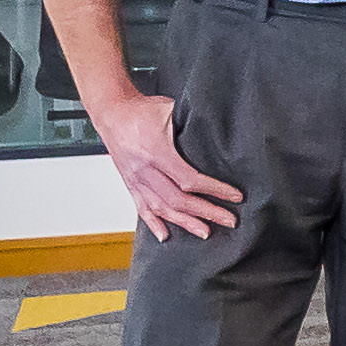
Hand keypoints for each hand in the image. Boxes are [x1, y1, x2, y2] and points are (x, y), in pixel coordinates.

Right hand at [85, 85, 240, 244]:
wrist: (111, 111)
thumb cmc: (141, 110)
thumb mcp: (169, 110)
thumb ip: (192, 124)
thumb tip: (219, 129)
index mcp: (155, 153)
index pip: (189, 179)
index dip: (214, 190)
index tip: (234, 196)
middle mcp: (143, 171)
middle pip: (177, 200)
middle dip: (206, 212)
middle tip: (228, 221)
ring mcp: (135, 179)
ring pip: (160, 208)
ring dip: (184, 223)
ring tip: (205, 232)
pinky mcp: (129, 183)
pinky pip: (141, 208)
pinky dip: (153, 224)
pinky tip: (164, 236)